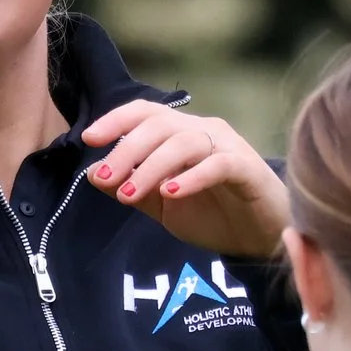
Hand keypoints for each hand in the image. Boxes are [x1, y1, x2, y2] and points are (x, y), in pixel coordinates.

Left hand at [81, 101, 288, 258]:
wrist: (262, 238)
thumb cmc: (214, 214)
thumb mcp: (162, 205)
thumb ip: (130, 187)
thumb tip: (92, 174)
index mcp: (182, 133)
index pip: (146, 113)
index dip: (116, 120)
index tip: (89, 139)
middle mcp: (204, 131)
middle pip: (160, 125)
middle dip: (127, 150)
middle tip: (104, 178)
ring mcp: (228, 147)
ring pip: (184, 142)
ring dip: (151, 167)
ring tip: (128, 194)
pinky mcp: (248, 170)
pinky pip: (219, 164)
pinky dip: (192, 176)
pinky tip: (171, 193)